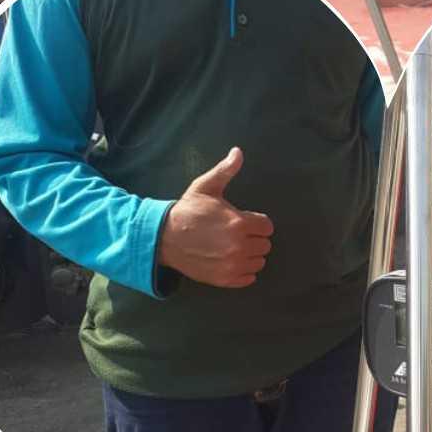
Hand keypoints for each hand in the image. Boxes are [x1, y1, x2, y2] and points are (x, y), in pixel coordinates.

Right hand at [157, 147, 273, 288]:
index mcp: (239, 223)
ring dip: (251, 255)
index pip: (267, 227)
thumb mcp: (206, 187)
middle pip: (265, 245)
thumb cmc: (187, 211)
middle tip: (238, 233)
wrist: (164, 237)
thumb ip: (226, 170)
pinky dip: (244, 272)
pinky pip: (248, 279)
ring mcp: (232, 265)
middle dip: (254, 238)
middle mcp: (239, 246)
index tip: (245, 221)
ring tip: (235, 247)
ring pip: (259, 263)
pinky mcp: (224, 279)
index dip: (257, 222)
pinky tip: (232, 261)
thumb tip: (238, 152)